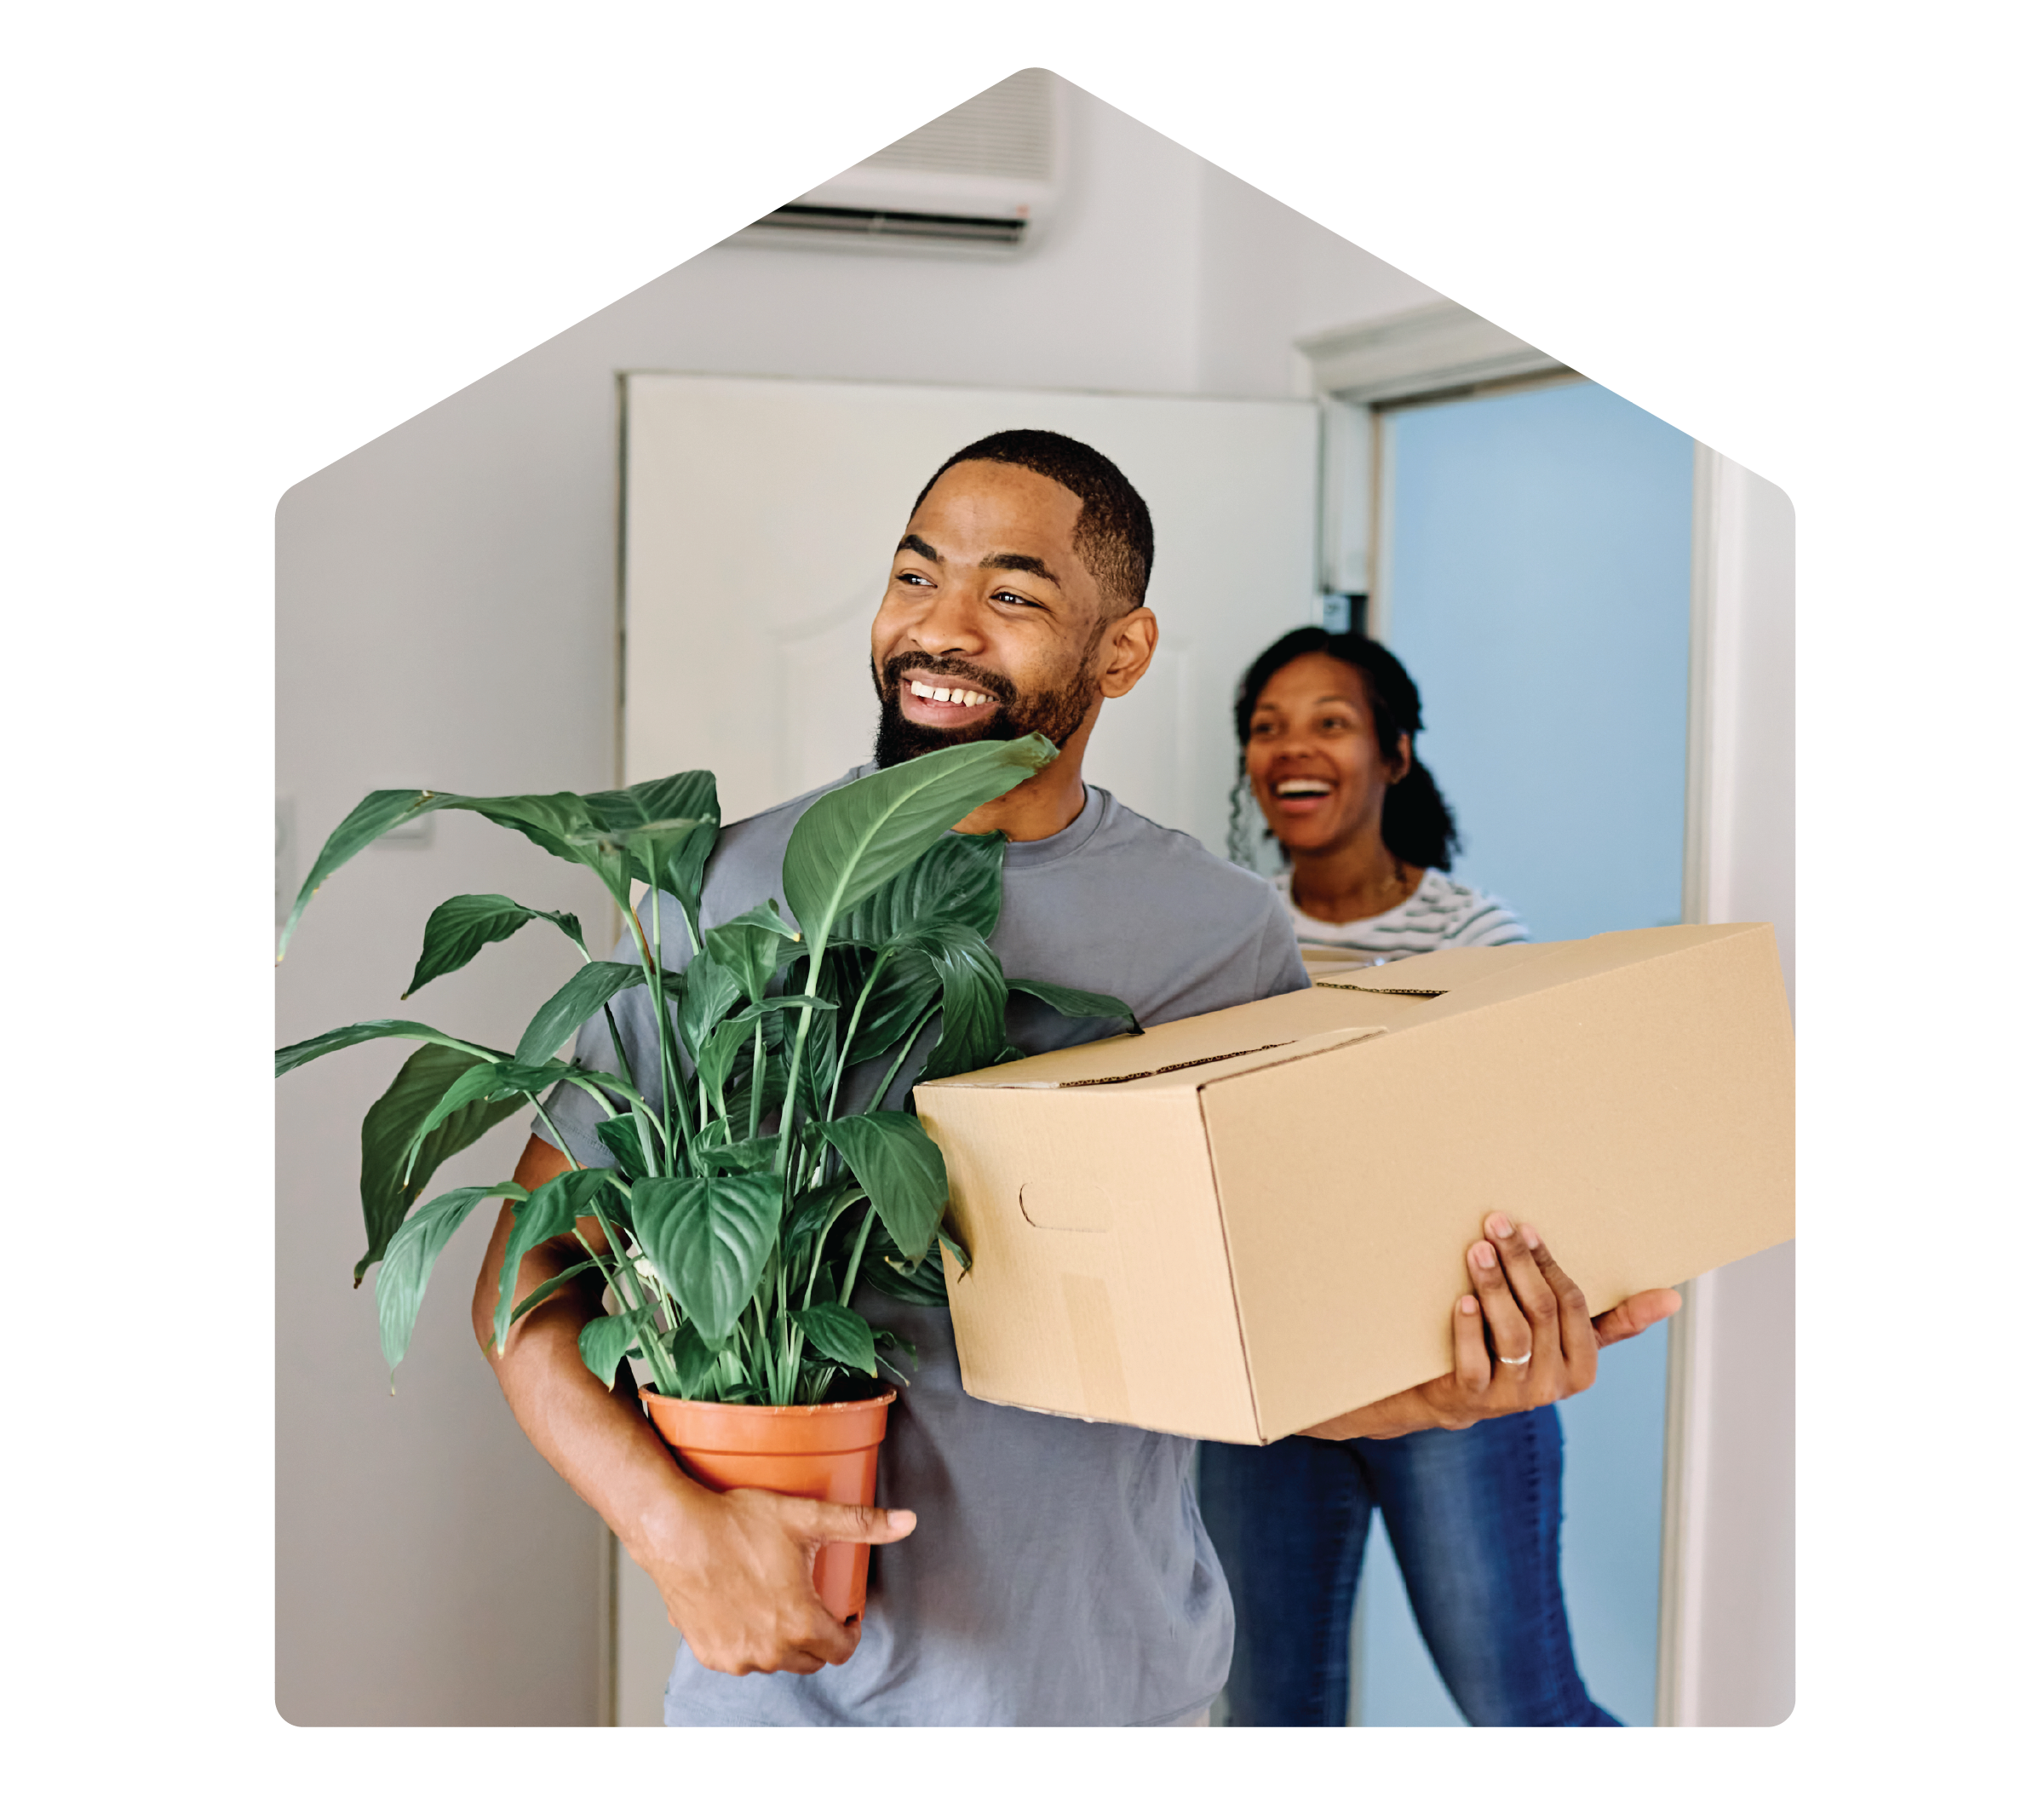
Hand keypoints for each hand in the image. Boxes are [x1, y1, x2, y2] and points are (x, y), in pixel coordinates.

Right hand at [633, 1482, 916, 1677]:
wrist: (675, 1530)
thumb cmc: (736, 1522)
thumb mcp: (806, 1517)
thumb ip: (860, 1522)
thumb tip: (907, 1521)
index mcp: (799, 1623)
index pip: (842, 1650)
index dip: (850, 1630)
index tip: (846, 1612)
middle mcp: (770, 1650)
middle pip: (812, 1659)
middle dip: (820, 1635)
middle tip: (814, 1602)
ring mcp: (737, 1656)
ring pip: (776, 1660)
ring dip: (784, 1640)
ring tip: (779, 1603)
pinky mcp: (710, 1654)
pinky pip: (742, 1657)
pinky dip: (750, 1642)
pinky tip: (746, 1610)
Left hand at [1302, 1214, 1681, 1441]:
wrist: (1453, 1394)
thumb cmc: (1514, 1351)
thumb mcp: (1560, 1339)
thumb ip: (1613, 1320)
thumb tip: (1675, 1297)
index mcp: (1582, 1368)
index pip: (1574, 1305)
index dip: (1550, 1264)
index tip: (1527, 1229)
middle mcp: (1554, 1386)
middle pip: (1543, 1311)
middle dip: (1520, 1262)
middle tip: (1496, 1224)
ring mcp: (1514, 1396)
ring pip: (1513, 1333)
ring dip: (1495, 1286)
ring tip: (1478, 1251)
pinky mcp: (1475, 1398)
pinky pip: (1475, 1361)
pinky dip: (1470, 1328)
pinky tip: (1463, 1300)